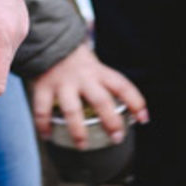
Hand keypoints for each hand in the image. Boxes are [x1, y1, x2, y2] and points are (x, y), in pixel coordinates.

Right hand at [28, 42, 147, 147]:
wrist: (46, 40)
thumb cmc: (75, 60)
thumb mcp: (94, 67)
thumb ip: (104, 86)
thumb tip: (124, 113)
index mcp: (99, 72)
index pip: (122, 86)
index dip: (136, 102)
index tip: (144, 118)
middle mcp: (83, 77)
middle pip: (101, 101)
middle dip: (111, 122)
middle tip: (116, 137)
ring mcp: (62, 83)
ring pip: (72, 110)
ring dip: (78, 130)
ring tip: (82, 145)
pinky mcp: (43, 86)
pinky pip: (42, 109)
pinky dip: (43, 125)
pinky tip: (47, 136)